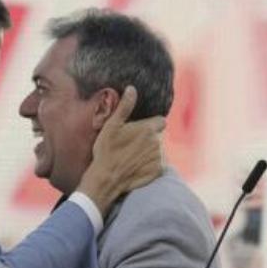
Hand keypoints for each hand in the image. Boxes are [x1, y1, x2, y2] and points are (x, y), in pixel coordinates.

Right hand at [76, 86, 165, 214]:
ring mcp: (159, 158)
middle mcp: (157, 143)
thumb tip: (132, 89)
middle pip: (158, 136)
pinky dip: (151, 165)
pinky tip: (136, 167)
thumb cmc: (106, 150)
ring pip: (158, 150)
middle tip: (132, 145)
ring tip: (132, 156)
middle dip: (149, 138)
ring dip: (150, 152)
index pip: (160, 121)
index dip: (151, 125)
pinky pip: (158, 165)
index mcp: (148, 129)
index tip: (140, 130)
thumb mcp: (111, 126)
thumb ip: (124, 107)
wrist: (106, 178)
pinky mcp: (158, 172)